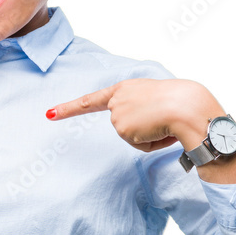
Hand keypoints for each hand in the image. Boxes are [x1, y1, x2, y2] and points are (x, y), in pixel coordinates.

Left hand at [45, 78, 220, 152]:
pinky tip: (161, 130)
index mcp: (125, 88)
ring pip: (132, 138)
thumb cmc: (182, 101)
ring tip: (164, 122)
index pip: (92, 100)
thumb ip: (145, 111)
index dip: (69, 108)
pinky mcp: (122, 129)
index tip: (49, 114)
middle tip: (161, 118)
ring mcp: (117, 114)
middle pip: (125, 127)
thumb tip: (147, 130)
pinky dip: (152, 144)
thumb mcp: (160, 99)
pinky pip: (139, 146)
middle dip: (145, 130)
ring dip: (150, 136)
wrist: (187, 105)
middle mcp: (116, 99)